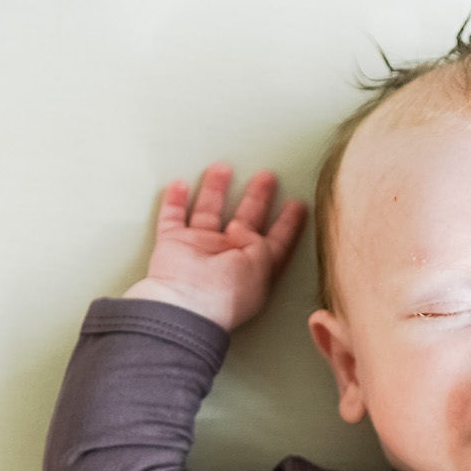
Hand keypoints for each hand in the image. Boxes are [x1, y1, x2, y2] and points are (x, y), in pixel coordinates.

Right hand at [122, 161, 307, 332]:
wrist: (185, 304)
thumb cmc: (226, 292)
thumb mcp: (260, 265)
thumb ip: (260, 240)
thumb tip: (242, 227)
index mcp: (254, 269)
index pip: (276, 243)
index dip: (288, 224)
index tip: (299, 204)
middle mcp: (228, 259)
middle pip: (245, 221)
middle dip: (258, 198)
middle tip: (268, 176)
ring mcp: (200, 250)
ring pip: (208, 212)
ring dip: (215, 189)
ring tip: (223, 166)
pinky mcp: (172, 245)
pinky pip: (172, 218)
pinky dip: (174, 201)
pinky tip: (179, 184)